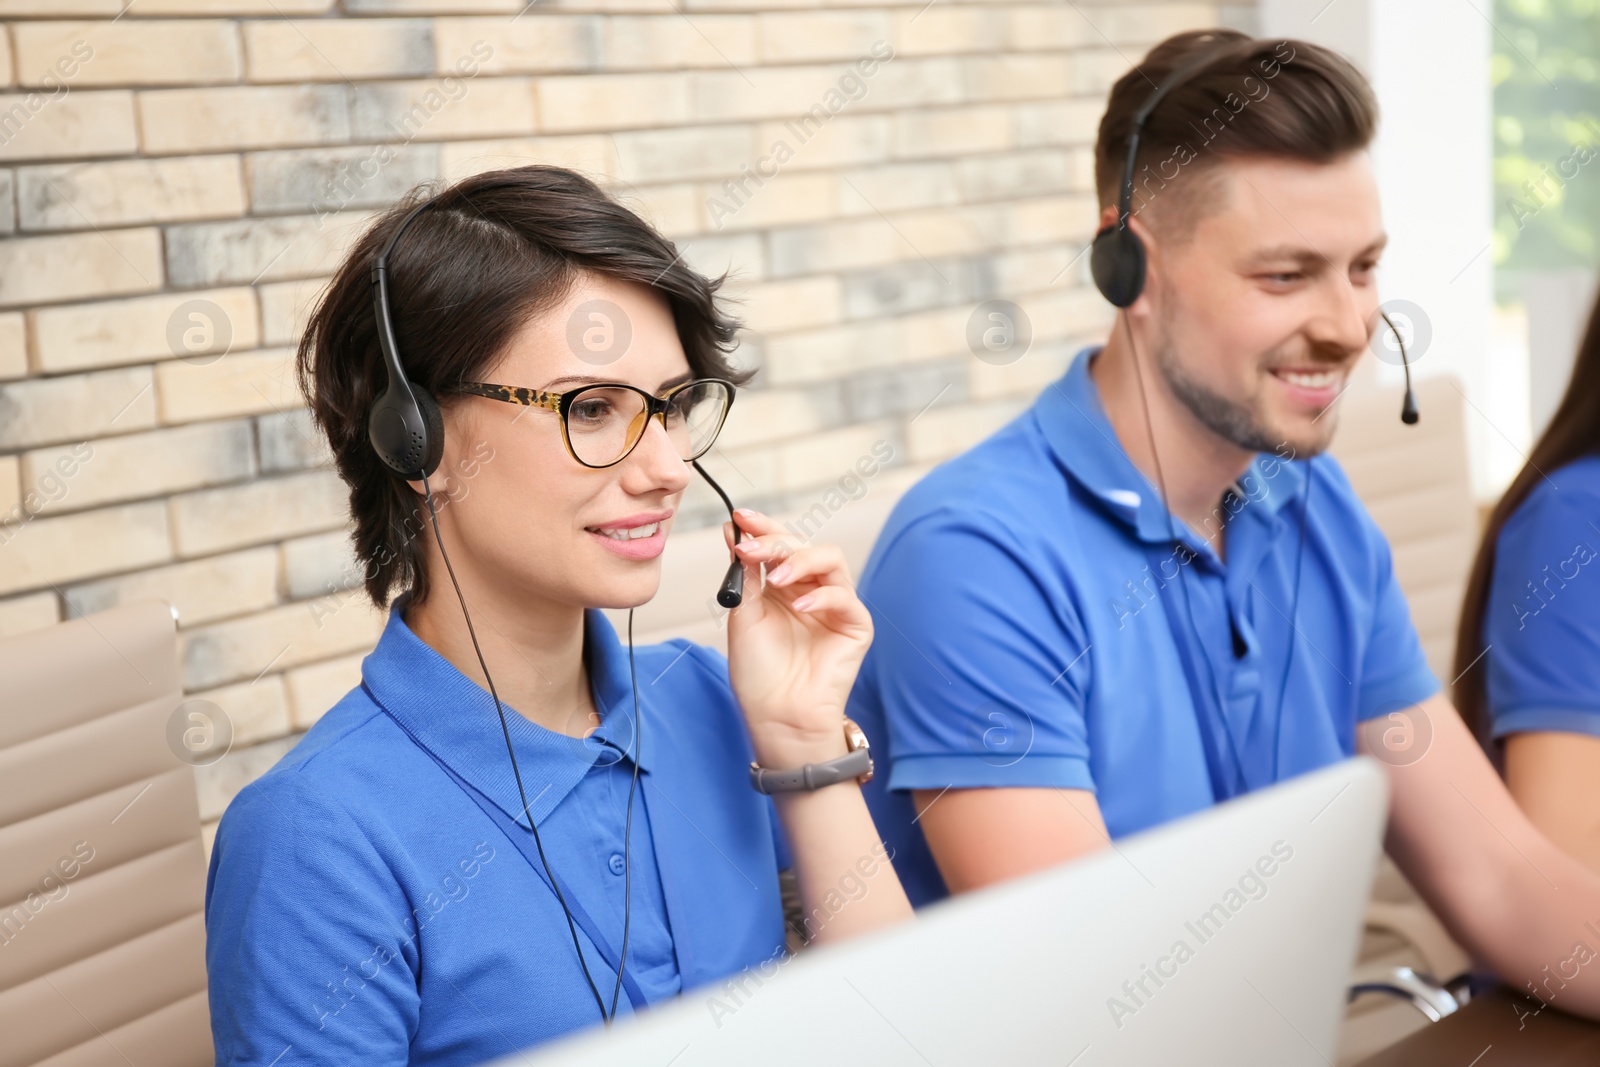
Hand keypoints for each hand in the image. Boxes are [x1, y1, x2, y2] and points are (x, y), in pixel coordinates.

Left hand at [721, 509, 873, 769]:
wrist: (777, 717)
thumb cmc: (759, 673)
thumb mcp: (743, 615)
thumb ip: (745, 575)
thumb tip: (735, 532)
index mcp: (783, 587)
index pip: (779, 545)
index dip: (763, 528)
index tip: (740, 517)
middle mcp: (810, 590)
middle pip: (804, 545)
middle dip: (776, 540)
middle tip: (751, 546)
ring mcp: (835, 606)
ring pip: (830, 559)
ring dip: (800, 560)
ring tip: (777, 577)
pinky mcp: (855, 625)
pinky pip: (844, 597)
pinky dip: (822, 596)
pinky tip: (798, 607)